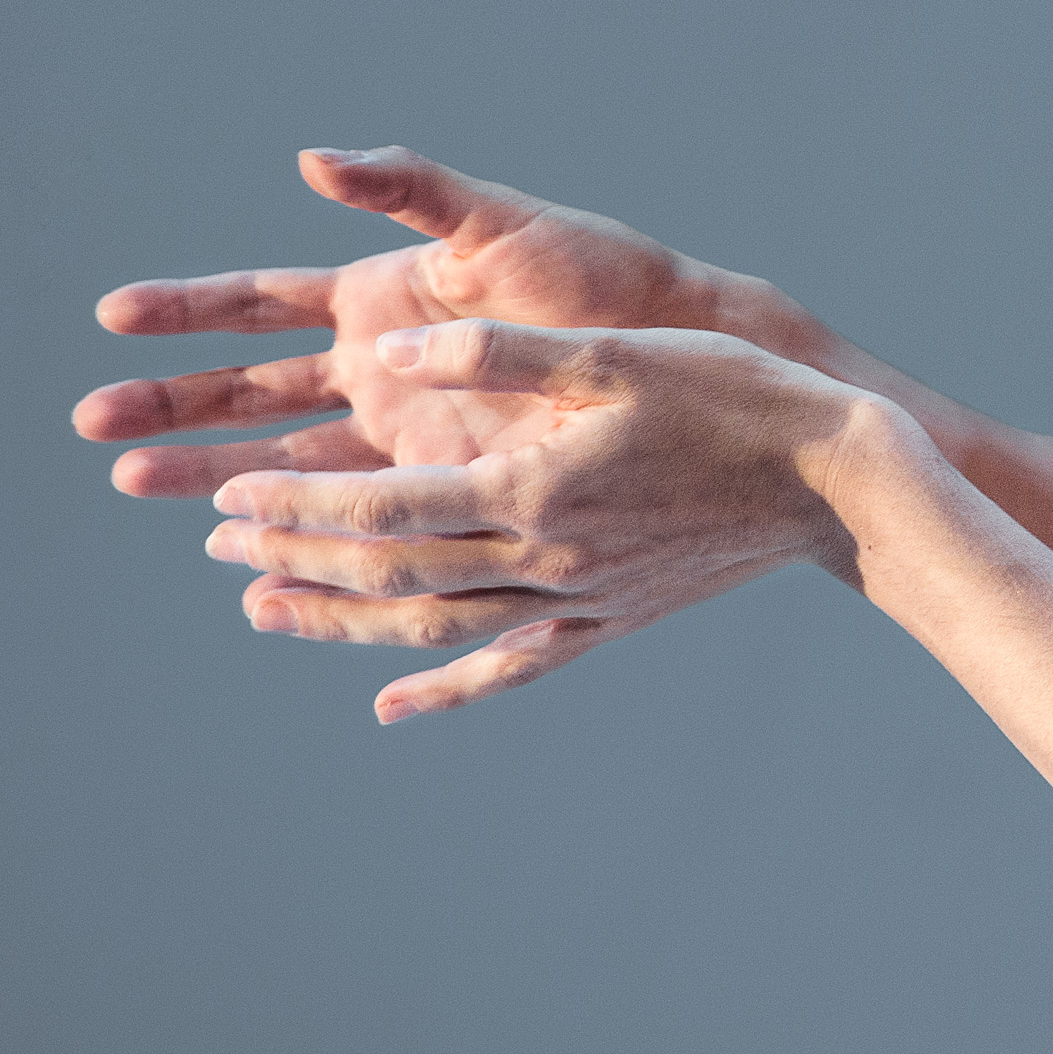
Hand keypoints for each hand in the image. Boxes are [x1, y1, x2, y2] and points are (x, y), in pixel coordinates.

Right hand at [73, 148, 750, 496]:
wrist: (683, 354)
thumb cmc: (600, 276)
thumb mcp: (500, 224)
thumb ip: (409, 190)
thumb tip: (316, 156)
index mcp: (380, 298)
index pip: (258, 306)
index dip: (186, 310)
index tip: (111, 316)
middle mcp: (377, 368)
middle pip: (247, 390)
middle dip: (168, 404)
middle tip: (92, 425)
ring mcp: (403, 433)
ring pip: (281, 459)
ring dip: (207, 473)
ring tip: (130, 486)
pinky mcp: (440, 487)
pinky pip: (349, 515)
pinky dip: (295, 533)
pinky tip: (242, 558)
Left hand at [205, 321, 885, 719]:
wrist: (834, 479)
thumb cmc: (728, 393)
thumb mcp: (611, 351)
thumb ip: (497, 350)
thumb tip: (395, 349)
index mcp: (534, 488)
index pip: (386, 507)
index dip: (299, 507)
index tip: (231, 497)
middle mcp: (544, 559)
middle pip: (393, 572)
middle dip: (296, 557)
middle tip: (218, 540)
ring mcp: (576, 601)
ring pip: (434, 625)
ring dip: (340, 618)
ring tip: (261, 605)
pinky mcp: (607, 620)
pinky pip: (511, 665)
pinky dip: (445, 689)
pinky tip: (390, 704)